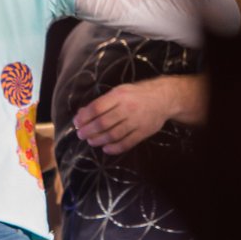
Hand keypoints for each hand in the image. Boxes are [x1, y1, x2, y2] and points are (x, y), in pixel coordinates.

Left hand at [73, 75, 204, 154]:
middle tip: (80, 134)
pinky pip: (127, 143)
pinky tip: (106, 148)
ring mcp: (136, 121)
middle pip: (103, 123)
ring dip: (98, 140)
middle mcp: (127, 108)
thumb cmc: (136, 94)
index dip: (84, 117)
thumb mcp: (119, 91)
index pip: (97, 108)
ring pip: (113, 135)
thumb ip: (102, 102)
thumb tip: (82, 113)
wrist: (163, 98)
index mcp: (119, 95)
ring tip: (91, 141)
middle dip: (88, 131)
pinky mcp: (143, 132)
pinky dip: (114, 148)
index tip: (76, 122)